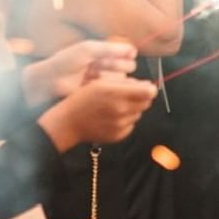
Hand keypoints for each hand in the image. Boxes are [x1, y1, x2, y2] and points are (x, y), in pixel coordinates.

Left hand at [20, 39, 138, 107]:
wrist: (47, 82)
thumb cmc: (65, 62)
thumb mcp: (89, 50)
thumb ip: (111, 48)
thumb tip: (133, 50)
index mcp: (97, 53)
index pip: (120, 53)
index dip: (126, 56)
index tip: (130, 58)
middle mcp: (98, 66)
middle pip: (120, 67)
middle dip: (122, 67)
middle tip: (123, 69)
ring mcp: (96, 81)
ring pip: (117, 81)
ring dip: (117, 80)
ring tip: (111, 79)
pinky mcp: (94, 95)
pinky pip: (109, 92)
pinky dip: (111, 91)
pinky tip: (108, 90)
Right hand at [39, 74, 157, 149]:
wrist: (69, 122)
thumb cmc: (83, 99)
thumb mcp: (101, 83)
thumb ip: (126, 83)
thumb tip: (148, 85)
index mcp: (117, 94)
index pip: (149, 92)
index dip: (149, 88)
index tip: (145, 88)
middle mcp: (121, 110)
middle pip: (146, 103)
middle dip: (140, 98)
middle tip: (125, 96)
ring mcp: (121, 124)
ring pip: (138, 114)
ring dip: (132, 109)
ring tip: (114, 108)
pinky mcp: (119, 135)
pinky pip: (131, 125)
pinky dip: (125, 121)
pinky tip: (111, 118)